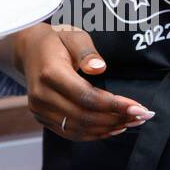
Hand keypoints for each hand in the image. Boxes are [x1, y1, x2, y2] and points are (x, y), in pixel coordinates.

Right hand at [20, 24, 152, 140]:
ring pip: (78, 128)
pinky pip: (70, 132)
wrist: (28, 50)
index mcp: (49, 73)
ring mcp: (39, 109)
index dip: (114, 105)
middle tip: (141, 116)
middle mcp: (41, 95)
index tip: (138, 107)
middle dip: (116, 118)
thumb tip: (99, 68)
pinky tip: (112, 128)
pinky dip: (94, 133)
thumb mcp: (73, 36)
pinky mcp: (42, 118)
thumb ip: (86, 52)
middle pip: (84, 116)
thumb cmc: (55, 41)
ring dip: (108, 128)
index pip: (86, 97)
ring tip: (131, 122)